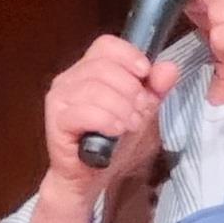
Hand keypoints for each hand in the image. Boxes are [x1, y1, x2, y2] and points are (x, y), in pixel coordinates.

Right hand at [42, 34, 182, 184]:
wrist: (88, 178)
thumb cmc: (110, 142)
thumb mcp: (141, 111)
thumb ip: (155, 89)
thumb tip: (168, 68)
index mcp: (88, 69)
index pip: (106, 45)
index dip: (128, 56)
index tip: (145, 75)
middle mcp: (69, 78)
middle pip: (104, 66)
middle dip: (130, 89)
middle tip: (141, 111)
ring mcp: (59, 98)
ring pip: (95, 89)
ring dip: (120, 108)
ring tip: (131, 125)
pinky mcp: (55, 120)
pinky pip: (83, 112)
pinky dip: (105, 120)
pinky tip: (116, 131)